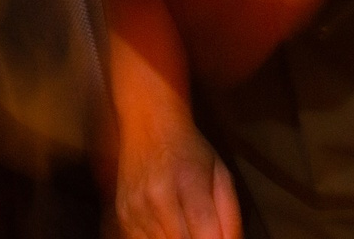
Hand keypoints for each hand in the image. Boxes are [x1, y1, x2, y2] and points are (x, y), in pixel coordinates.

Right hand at [116, 114, 242, 238]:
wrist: (148, 125)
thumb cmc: (189, 151)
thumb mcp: (221, 175)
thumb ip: (230, 217)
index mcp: (189, 186)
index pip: (207, 237)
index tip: (217, 237)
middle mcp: (159, 199)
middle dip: (197, 238)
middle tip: (202, 229)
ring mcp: (137, 209)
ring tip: (185, 223)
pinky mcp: (123, 216)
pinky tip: (167, 226)